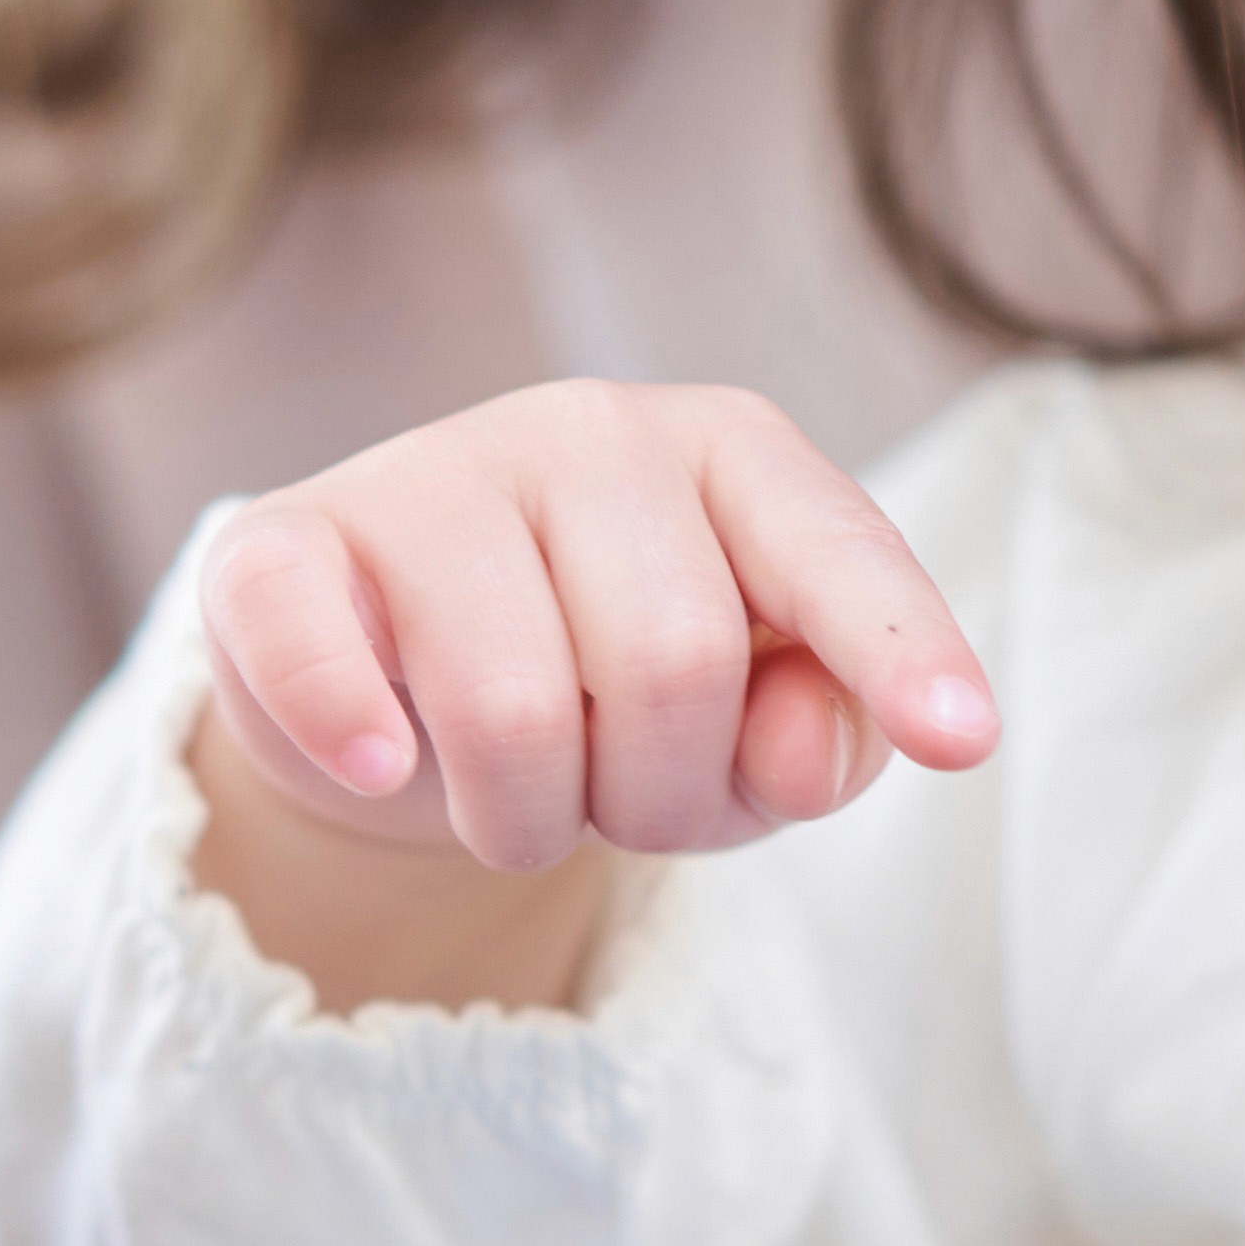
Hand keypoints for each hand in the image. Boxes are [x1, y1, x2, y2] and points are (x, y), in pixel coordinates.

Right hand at [182, 383, 996, 1009]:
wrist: (396, 689)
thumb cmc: (610, 696)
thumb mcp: (749, 733)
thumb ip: (819, 731)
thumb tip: (807, 751)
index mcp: (732, 454)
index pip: (832, 549)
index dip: (898, 648)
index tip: (963, 738)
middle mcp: (589, 431)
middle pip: (676, 660)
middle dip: (660, 793)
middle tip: (618, 801)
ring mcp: (429, 471)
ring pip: (515, 698)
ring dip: (527, 814)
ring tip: (520, 797)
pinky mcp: (281, 542)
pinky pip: (319, 652)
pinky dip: (360, 735)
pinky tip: (383, 764)